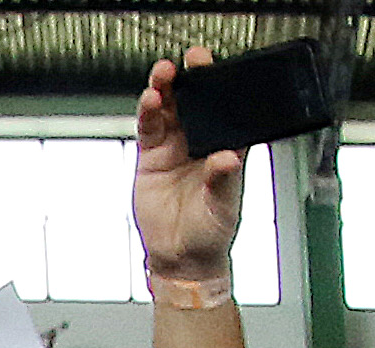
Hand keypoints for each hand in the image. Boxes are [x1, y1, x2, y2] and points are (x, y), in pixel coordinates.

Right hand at [132, 55, 253, 283]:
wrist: (180, 258)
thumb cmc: (211, 233)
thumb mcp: (224, 207)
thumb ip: (223, 181)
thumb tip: (227, 159)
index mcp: (227, 147)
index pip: (227, 109)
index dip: (222, 87)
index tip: (219, 71)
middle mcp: (201, 142)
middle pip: (195, 101)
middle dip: (192, 79)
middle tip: (191, 62)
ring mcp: (175, 147)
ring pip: (169, 109)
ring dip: (166, 89)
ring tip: (164, 75)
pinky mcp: (152, 157)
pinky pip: (149, 129)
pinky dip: (148, 113)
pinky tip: (149, 100)